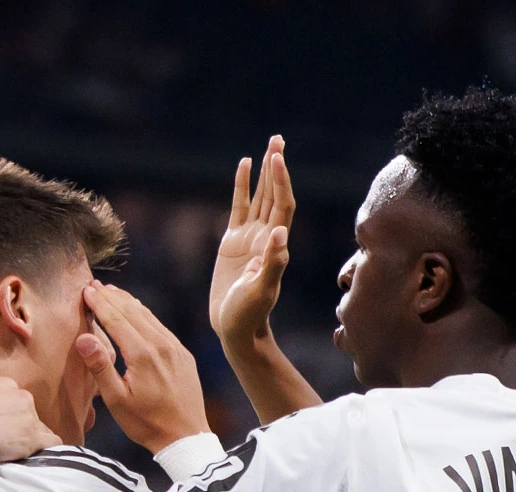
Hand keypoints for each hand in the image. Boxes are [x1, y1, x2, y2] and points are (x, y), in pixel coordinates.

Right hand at [0, 378, 57, 462]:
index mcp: (7, 385)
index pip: (19, 406)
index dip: (12, 421)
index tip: (2, 431)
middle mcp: (23, 398)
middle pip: (32, 419)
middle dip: (22, 432)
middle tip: (6, 446)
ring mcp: (29, 418)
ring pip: (42, 433)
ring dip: (32, 444)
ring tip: (18, 457)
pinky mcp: (30, 438)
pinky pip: (51, 445)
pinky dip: (45, 453)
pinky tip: (38, 461)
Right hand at [80, 282, 209, 453]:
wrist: (186, 436)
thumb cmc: (147, 423)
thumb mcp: (117, 400)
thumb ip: (100, 366)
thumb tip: (84, 337)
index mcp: (142, 354)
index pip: (116, 319)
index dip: (99, 303)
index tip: (86, 290)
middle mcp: (161, 345)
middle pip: (132, 311)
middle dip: (111, 297)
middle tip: (94, 285)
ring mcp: (175, 348)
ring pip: (148, 316)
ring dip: (128, 302)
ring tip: (111, 292)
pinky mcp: (183, 354)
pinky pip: (161, 326)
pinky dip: (145, 315)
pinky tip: (137, 312)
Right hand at [209, 136, 294, 343]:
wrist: (236, 328)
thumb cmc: (249, 314)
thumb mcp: (260, 291)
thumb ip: (272, 264)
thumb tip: (281, 234)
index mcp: (275, 245)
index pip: (282, 205)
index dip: (281, 181)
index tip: (277, 158)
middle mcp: (266, 236)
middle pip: (275, 194)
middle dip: (276, 167)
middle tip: (277, 139)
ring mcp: (250, 237)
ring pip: (260, 196)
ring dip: (264, 172)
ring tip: (268, 146)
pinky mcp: (233, 242)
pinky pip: (239, 207)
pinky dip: (242, 186)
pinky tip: (243, 166)